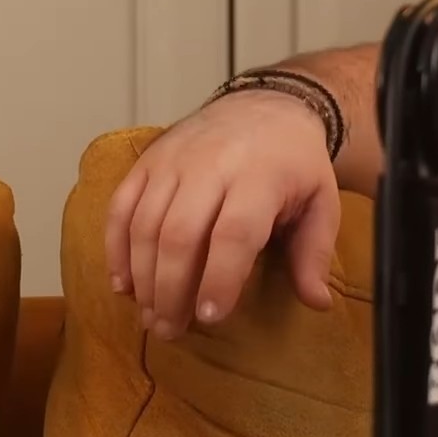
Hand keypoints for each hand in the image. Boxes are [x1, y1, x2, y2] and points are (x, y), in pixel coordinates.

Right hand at [104, 89, 340, 338]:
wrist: (264, 106)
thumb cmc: (294, 163)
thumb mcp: (321, 202)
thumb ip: (316, 252)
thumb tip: (316, 302)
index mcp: (260, 176)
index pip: (234, 232)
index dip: (219, 278)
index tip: (209, 318)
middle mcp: (211, 164)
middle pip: (180, 233)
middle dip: (170, 289)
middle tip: (170, 330)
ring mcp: (173, 160)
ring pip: (145, 223)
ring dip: (142, 277)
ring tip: (150, 317)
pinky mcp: (148, 160)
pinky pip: (121, 206)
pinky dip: (115, 248)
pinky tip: (122, 284)